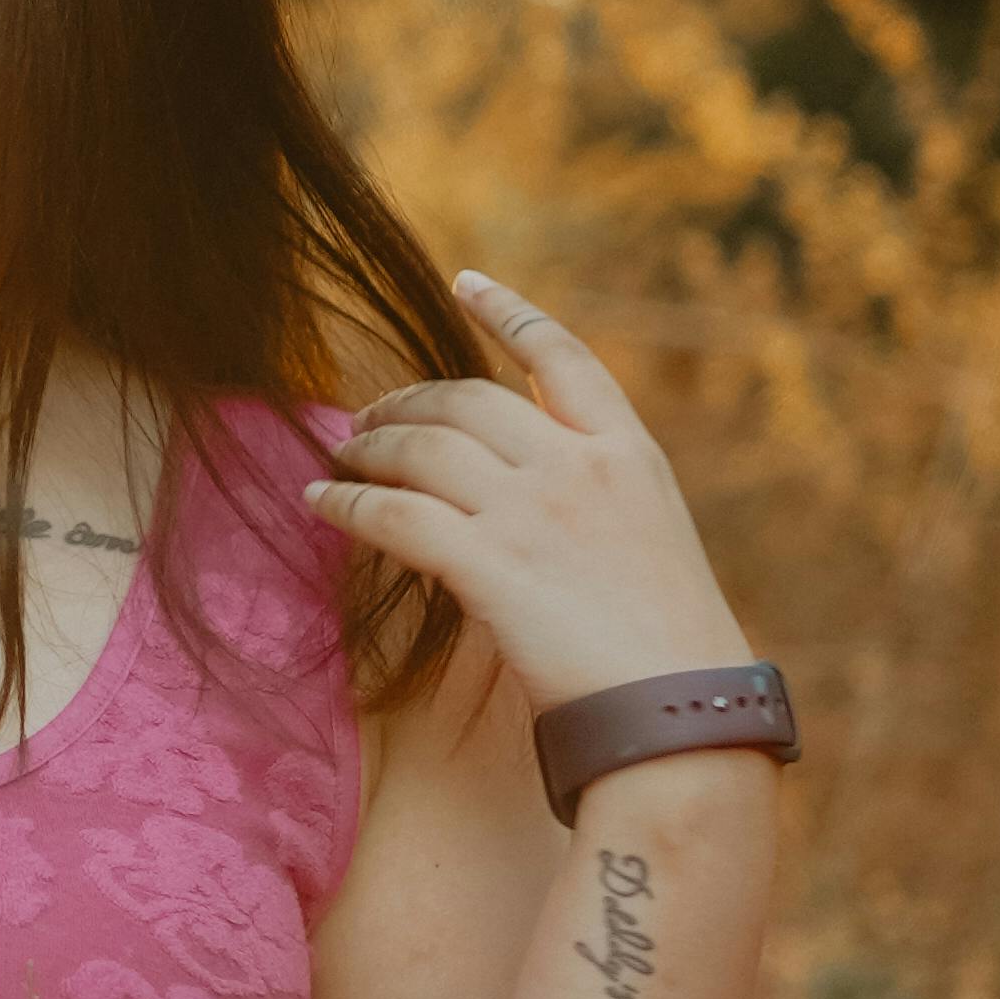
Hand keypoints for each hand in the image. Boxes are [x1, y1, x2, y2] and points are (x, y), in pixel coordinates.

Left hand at [306, 270, 750, 722]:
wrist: (681, 717)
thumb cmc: (671, 657)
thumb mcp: (653, 549)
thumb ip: (600, 508)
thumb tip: (538, 501)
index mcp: (631, 456)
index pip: (564, 357)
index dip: (508, 313)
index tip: (466, 281)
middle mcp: (581, 467)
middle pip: (469, 398)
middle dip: (408, 399)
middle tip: (370, 416)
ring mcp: (535, 512)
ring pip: (422, 447)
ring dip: (368, 447)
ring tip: (338, 456)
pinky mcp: (491, 566)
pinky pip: (394, 516)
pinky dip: (347, 505)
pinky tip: (319, 504)